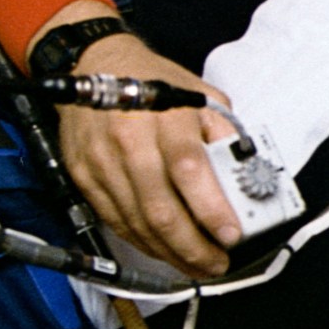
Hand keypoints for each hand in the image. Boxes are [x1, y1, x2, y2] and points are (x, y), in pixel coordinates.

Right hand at [59, 31, 241, 275]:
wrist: (94, 64)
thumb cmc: (153, 80)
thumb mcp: (200, 94)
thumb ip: (224, 132)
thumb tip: (244, 173)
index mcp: (165, 118)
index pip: (189, 170)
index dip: (211, 209)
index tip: (231, 235)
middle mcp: (130, 142)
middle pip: (161, 209)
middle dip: (193, 247)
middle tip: (217, 263)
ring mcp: (102, 163)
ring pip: (136, 223)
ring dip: (170, 253)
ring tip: (196, 265)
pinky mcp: (84, 177)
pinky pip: (115, 220)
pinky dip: (142, 242)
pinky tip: (164, 250)